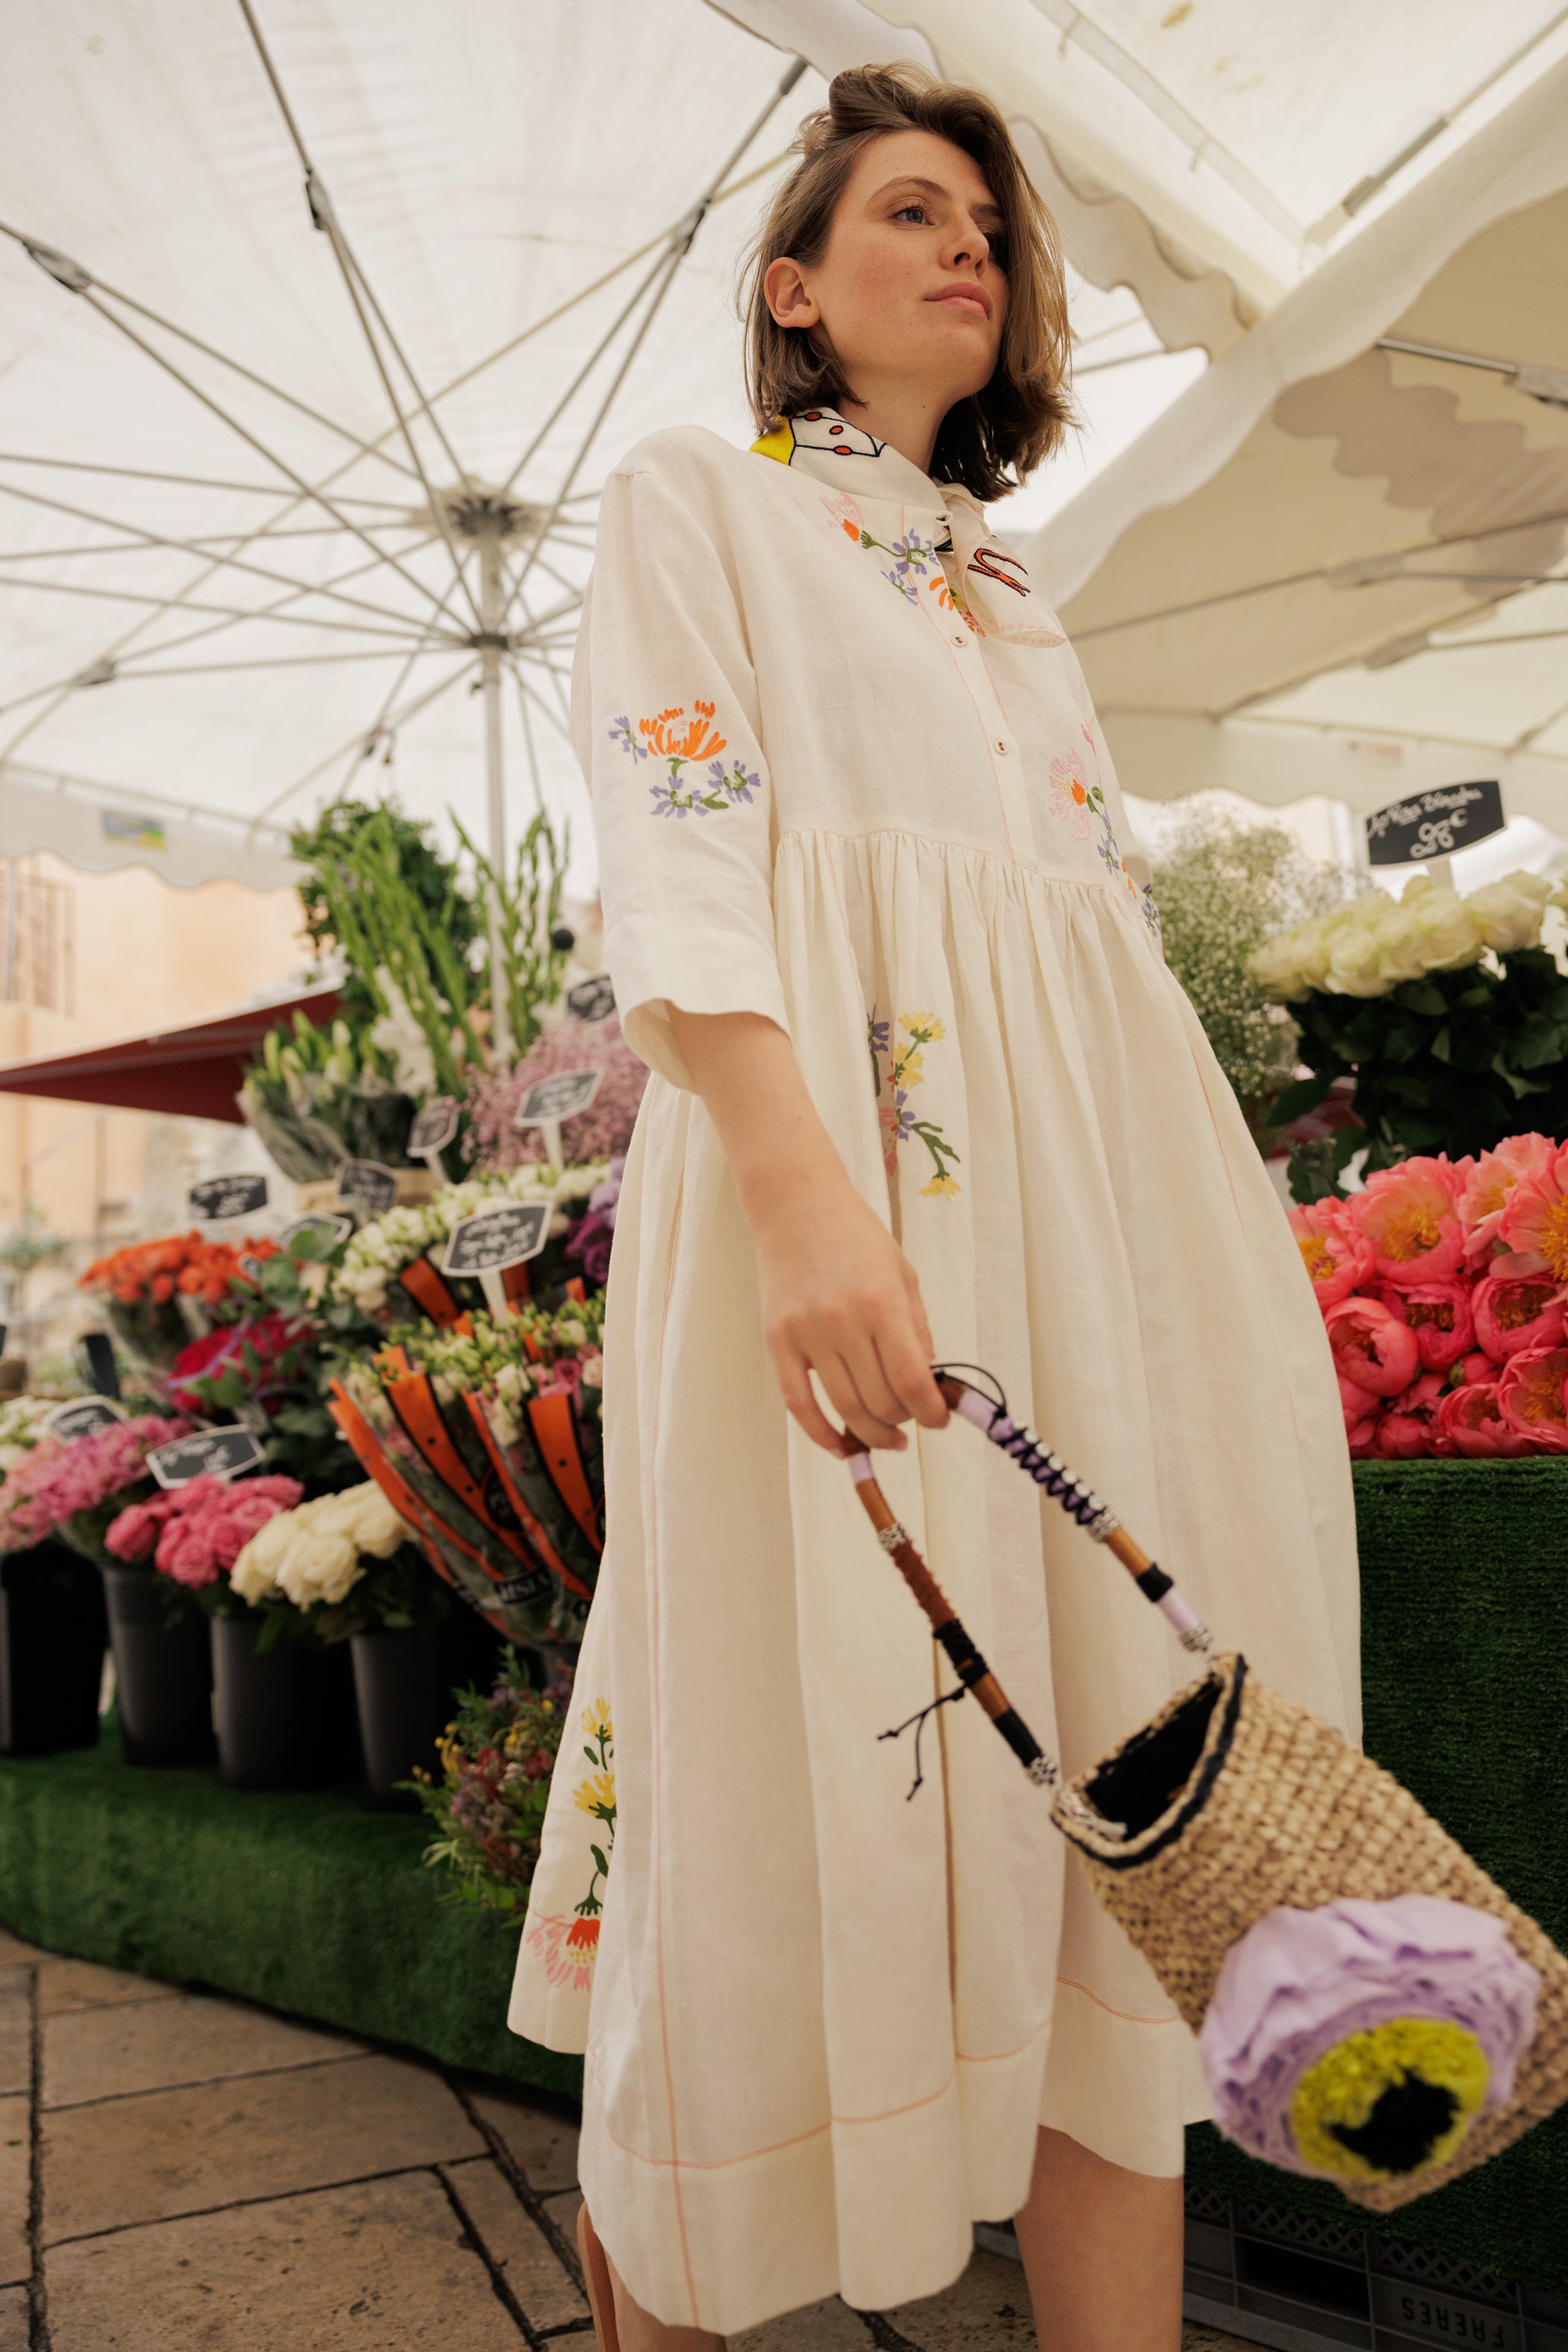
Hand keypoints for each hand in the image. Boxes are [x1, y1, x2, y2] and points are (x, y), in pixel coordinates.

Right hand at [665, 1005, 949, 1454]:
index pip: (911, 1380)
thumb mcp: (903, 1275)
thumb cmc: (857, 1237)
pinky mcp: (777, 1340)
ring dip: (872, 1433)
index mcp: (882, 1303)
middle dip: (904, 1420)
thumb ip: (917, 1331)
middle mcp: (843, 1322)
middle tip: (912, 1419)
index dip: (931, 1413)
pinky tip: (842, 1446)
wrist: (795, 1205)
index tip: (940, 1420)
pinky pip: (798, 1403)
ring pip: (844, 1407)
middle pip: (880, 1401)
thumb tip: (925, 1386)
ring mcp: (806, 1333)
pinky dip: (821, 1433)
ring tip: (888, 1437)